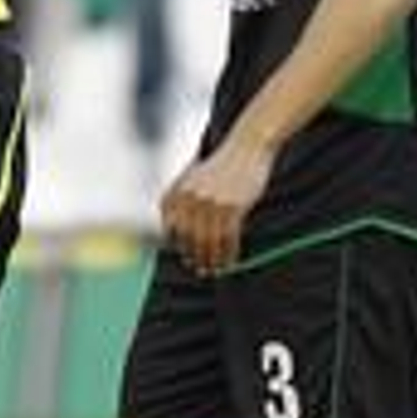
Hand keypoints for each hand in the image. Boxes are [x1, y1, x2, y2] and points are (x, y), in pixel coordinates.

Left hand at [159, 133, 273, 276]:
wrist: (246, 146)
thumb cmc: (222, 164)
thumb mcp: (196, 178)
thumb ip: (186, 200)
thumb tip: (185, 237)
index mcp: (177, 189)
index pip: (171, 226)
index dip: (177, 244)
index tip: (184, 257)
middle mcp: (189, 197)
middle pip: (188, 238)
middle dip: (194, 257)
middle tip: (199, 270)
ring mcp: (210, 203)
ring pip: (208, 242)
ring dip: (211, 260)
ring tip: (214, 271)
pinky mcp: (231, 207)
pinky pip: (228, 239)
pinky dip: (228, 254)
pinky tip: (230, 262)